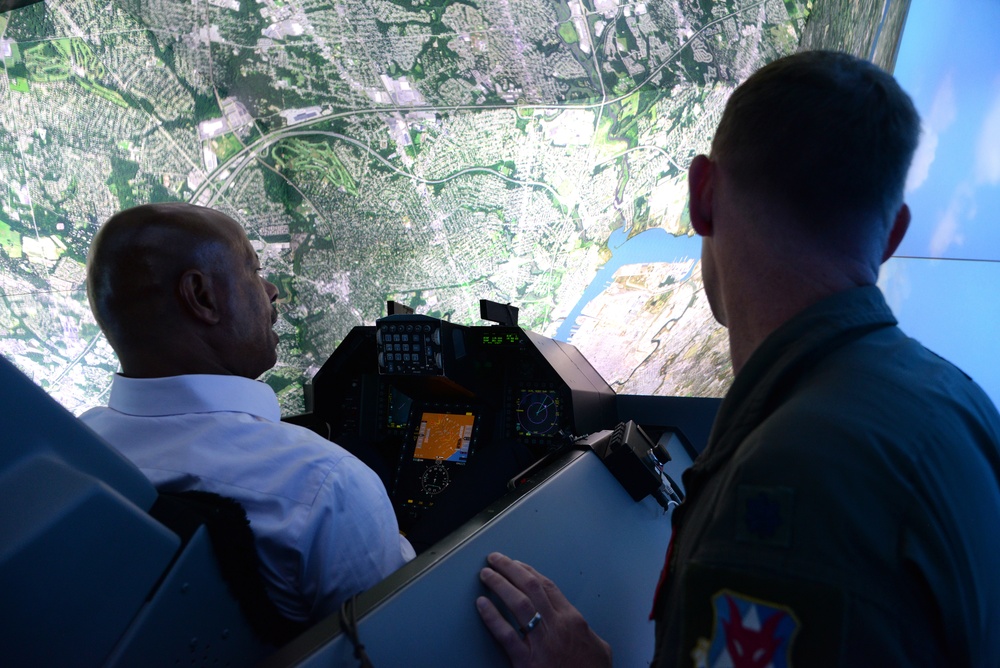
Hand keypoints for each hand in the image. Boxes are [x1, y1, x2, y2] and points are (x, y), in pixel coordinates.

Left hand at [476, 552, 612, 667]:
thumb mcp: (600, 648)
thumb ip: (587, 632)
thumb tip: (582, 627)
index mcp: (572, 620)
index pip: (547, 587)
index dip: (529, 571)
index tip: (516, 563)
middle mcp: (557, 626)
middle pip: (531, 587)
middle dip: (511, 569)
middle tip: (494, 558)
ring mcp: (542, 643)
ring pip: (519, 604)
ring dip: (500, 584)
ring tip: (486, 574)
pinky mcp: (527, 663)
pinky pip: (507, 635)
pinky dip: (492, 618)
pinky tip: (481, 605)